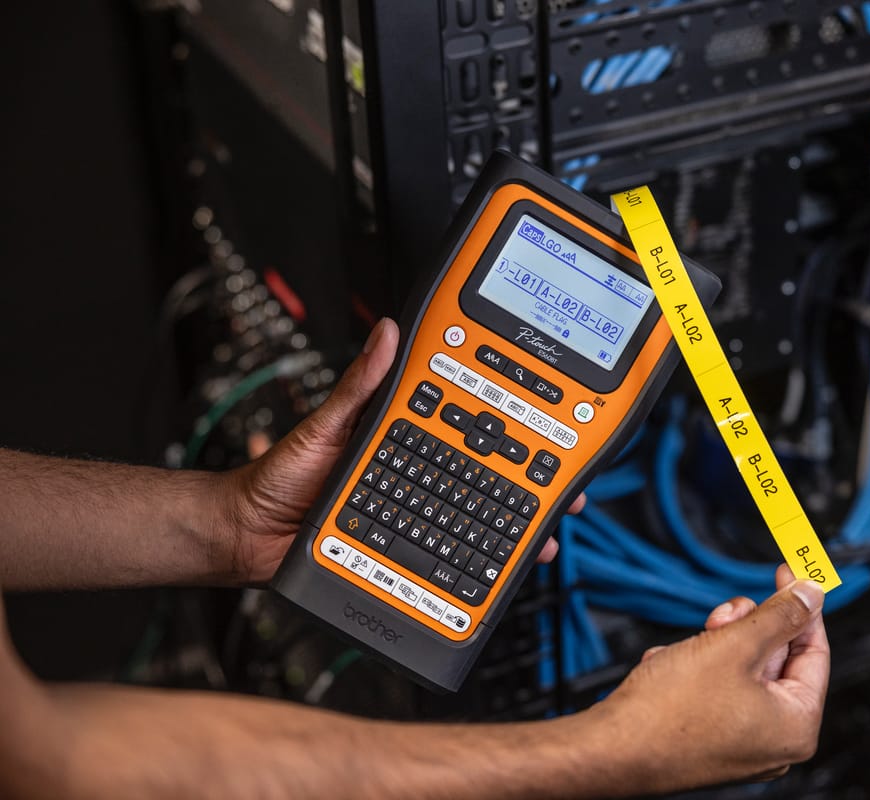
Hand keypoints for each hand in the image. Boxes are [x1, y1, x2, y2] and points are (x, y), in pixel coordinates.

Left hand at [217, 318, 581, 583]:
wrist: (246, 536)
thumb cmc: (278, 477)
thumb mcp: (325, 425)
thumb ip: (358, 386)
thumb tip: (386, 334)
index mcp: (404, 438)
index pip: (466, 428)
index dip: (508, 427)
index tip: (545, 421)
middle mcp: (416, 476)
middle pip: (486, 480)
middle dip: (532, 486)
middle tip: (565, 489)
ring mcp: (412, 517)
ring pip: (476, 524)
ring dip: (515, 531)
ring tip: (543, 534)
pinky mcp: (401, 554)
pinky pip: (446, 561)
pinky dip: (478, 569)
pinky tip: (498, 574)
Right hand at [586, 565, 828, 792]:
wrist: (610, 748)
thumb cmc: (668, 713)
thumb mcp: (734, 646)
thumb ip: (780, 616)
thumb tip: (810, 595)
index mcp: (795, 726)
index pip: (814, 651)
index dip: (801, 607)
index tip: (791, 576)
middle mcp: (774, 742)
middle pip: (775, 660)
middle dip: (746, 628)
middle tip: (727, 613)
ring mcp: (741, 744)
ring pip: (742, 670)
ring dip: (716, 646)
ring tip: (690, 645)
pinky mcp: (711, 739)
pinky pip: (717, 689)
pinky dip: (696, 668)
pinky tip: (672, 667)